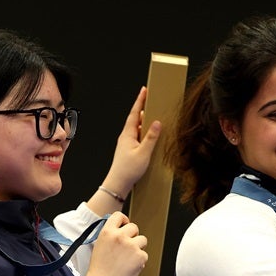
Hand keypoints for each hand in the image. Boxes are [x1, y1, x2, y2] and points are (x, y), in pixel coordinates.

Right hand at [76, 211, 148, 275]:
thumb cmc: (99, 270)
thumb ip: (110, 236)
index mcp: (107, 232)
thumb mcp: (99, 246)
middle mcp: (119, 236)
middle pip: (134, 227)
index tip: (125, 225)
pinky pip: (144, 254)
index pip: (119, 216)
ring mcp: (131, 246)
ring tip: (128, 258)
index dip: (124, 220)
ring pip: (142, 239)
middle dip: (133, 236)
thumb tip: (121, 230)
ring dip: (138, 247)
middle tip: (127, 247)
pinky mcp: (140, 256)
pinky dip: (140, 261)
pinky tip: (130, 266)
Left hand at [91, 86, 162, 212]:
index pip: (134, 113)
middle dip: (144, 109)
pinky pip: (138, 136)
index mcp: (127, 134)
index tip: (144, 90)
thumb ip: (151, 137)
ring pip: (137, 128)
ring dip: (145, 122)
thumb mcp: (143, 153)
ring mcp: (126, 143)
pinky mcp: (128, 150)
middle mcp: (125, 137)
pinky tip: (151, 136)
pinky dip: (144, 132)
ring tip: (155, 116)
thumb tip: (157, 123)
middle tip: (152, 100)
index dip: (140, 101)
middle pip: (136, 119)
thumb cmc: (128, 170)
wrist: (118, 184)